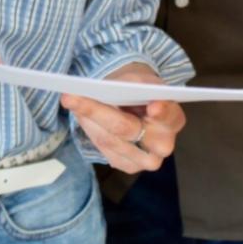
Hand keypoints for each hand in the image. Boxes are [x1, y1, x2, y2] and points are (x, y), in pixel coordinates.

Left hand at [61, 63, 184, 173]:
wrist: (133, 102)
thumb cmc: (137, 88)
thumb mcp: (138, 79)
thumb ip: (130, 86)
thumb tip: (103, 92)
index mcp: (174, 119)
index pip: (169, 117)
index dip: (162, 113)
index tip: (153, 106)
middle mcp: (163, 144)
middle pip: (129, 129)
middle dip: (96, 111)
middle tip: (70, 96)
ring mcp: (145, 160)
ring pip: (110, 140)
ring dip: (86, 119)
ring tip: (69, 99)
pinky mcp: (126, 164)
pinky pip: (104, 149)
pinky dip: (89, 129)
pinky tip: (79, 113)